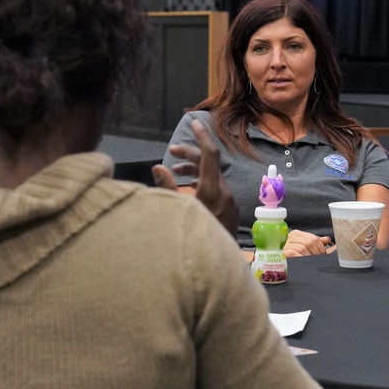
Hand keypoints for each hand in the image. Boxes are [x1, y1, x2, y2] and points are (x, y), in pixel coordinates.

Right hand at [152, 119, 238, 237]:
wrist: (219, 266)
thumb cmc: (193, 240)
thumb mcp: (176, 212)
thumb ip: (167, 189)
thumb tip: (159, 167)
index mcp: (212, 190)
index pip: (210, 154)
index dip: (201, 136)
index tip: (194, 122)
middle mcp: (224, 192)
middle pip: (209, 163)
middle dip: (190, 152)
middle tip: (171, 150)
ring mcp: (229, 201)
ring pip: (212, 175)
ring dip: (193, 168)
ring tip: (174, 168)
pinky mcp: (229, 209)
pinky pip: (215, 187)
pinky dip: (200, 181)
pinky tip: (186, 187)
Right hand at [282, 231, 332, 257]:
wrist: (272, 260)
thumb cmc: (289, 254)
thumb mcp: (302, 246)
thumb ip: (314, 243)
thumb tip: (327, 239)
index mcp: (297, 234)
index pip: (314, 238)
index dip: (321, 247)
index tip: (323, 255)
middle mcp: (290, 237)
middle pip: (309, 242)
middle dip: (317, 253)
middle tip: (318, 260)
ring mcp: (285, 244)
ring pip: (303, 248)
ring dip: (309, 257)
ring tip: (311, 262)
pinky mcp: (281, 251)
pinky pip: (294, 253)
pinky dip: (300, 258)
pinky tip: (303, 262)